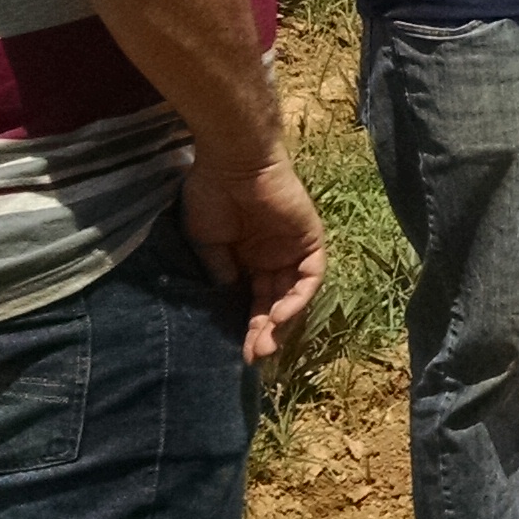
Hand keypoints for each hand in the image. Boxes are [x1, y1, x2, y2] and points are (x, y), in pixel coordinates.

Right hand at [184, 157, 330, 363]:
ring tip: (265, 345)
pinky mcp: (311, 240)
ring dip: (282, 322)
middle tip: (254, 357)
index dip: (248, 329)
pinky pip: (310, 276)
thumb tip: (230, 300)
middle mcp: (273, 259)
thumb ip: (222, 272)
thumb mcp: (207, 243)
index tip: (239, 353)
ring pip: (294, 296)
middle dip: (266, 333)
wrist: (231, 162)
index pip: (253, 302)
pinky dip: (299, 297)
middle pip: (275, 305)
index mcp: (248, 260)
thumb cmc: (211, 195)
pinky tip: (281, 315)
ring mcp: (293, 250)